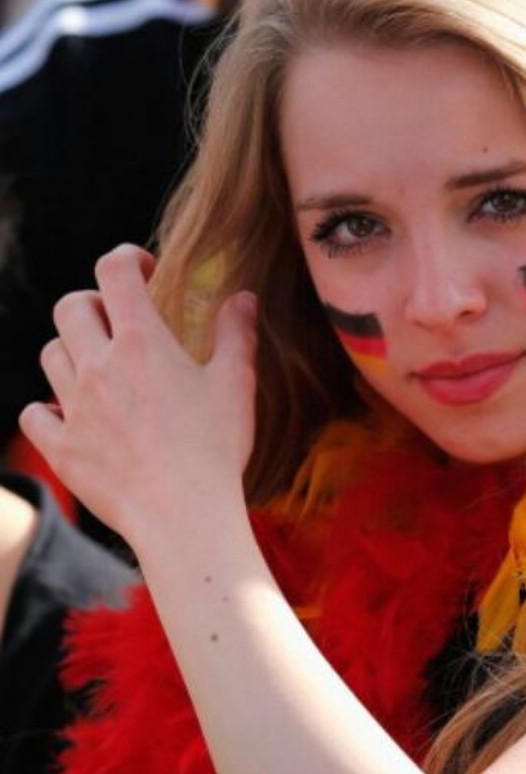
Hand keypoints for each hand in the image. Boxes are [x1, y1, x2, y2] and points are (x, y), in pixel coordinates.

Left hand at [20, 245, 257, 548]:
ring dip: (73, 352)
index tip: (143, 269)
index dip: (126, 258)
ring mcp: (74, 407)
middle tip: (118, 322)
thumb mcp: (236, 385)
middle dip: (93, 304)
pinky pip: (35, 413)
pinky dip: (48, 408)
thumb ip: (236, 334)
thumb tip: (243, 298)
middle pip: (70, 307)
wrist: (182, 515)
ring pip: (51, 354)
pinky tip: (73, 415)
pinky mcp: (62, 447)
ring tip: (100, 369)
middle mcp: (98, 366)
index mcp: (141, 342)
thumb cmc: (215, 449)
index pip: (114, 271)